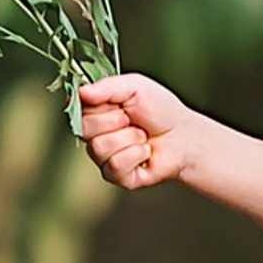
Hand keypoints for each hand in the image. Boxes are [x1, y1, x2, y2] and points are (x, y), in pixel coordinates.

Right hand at [76, 72, 196, 190]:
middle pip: (85, 129)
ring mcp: (102, 157)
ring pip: (99, 148)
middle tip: (134, 120)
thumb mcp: (135, 87)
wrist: (184, 136)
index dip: (101, 106)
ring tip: (143, 136)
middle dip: (117, 121)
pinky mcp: (115, 176)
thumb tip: (79, 92)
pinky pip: (114, 165)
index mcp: (95, 112)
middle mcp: (94, 135)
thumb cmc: (160, 109)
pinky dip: (136, 154)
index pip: (78, 108)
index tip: (120, 104)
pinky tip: (146, 152)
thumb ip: (106, 87)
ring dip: (130, 138)